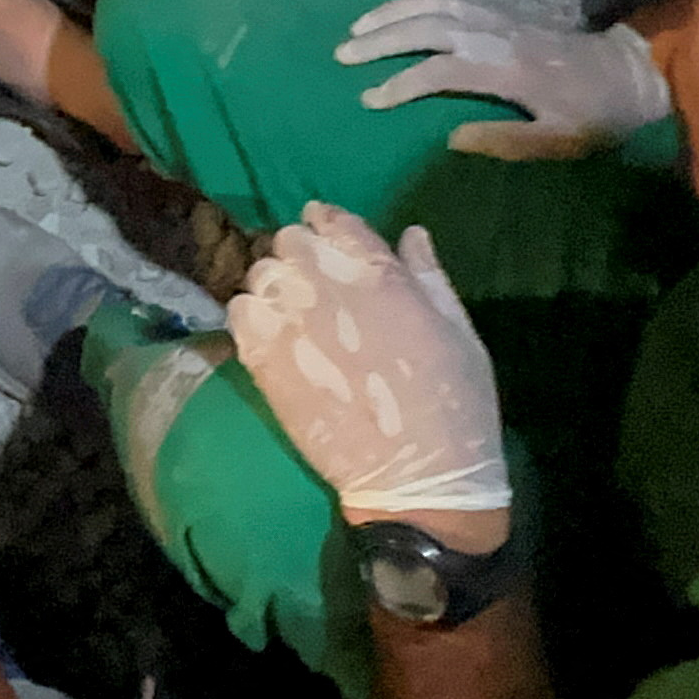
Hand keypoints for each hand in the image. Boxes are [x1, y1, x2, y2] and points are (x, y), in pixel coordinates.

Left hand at [226, 204, 507, 522]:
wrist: (418, 478)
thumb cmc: (455, 405)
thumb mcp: (459, 332)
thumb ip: (429, 277)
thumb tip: (410, 233)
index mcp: (380, 275)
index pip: (334, 221)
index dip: (327, 222)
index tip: (326, 232)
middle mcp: (328, 289)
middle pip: (290, 240)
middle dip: (300, 252)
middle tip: (313, 278)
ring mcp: (290, 324)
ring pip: (260, 273)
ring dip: (275, 283)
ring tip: (292, 307)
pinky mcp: (264, 361)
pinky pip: (238, 313)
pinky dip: (251, 315)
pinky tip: (271, 334)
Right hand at [337, 0, 668, 159]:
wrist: (630, 71)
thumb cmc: (596, 114)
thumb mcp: (561, 140)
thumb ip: (507, 140)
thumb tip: (450, 138)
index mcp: (509, 70)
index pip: (440, 70)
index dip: (401, 84)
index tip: (370, 99)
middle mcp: (497, 34)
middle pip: (426, 26)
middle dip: (380, 39)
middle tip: (343, 55)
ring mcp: (499, 15)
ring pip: (434, 1)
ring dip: (392, 11)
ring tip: (357, 28)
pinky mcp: (502, 8)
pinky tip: (399, 5)